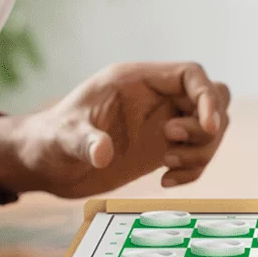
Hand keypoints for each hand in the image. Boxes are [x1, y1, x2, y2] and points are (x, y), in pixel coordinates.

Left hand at [0, 60, 231, 197]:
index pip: (190, 74)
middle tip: (170, 145)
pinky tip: (166, 181)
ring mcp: (161, 122)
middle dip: (207, 126)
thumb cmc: (49, 140)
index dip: (206, 97)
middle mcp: (155, 98)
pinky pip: (197, 152)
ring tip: (168, 166)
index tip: (206, 127)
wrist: (45, 164)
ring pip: (210, 127)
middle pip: (212, 97)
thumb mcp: (62, 138)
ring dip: (202, 150)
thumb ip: (83, 141)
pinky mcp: (161, 148)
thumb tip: (102, 153)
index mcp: (136, 80)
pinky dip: (193, 169)